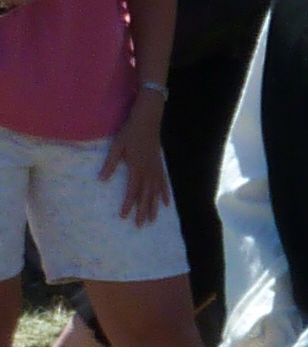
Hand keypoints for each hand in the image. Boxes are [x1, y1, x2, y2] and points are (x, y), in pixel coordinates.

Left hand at [96, 90, 170, 222]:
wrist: (147, 121)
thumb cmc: (129, 133)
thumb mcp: (116, 146)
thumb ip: (110, 163)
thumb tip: (102, 179)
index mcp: (136, 168)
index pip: (132, 191)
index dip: (128, 204)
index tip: (124, 216)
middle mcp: (148, 172)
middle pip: (146, 196)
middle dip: (142, 211)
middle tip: (140, 225)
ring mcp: (156, 170)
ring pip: (156, 192)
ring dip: (154, 207)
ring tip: (152, 220)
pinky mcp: (160, 166)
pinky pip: (164, 184)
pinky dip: (165, 194)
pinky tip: (166, 204)